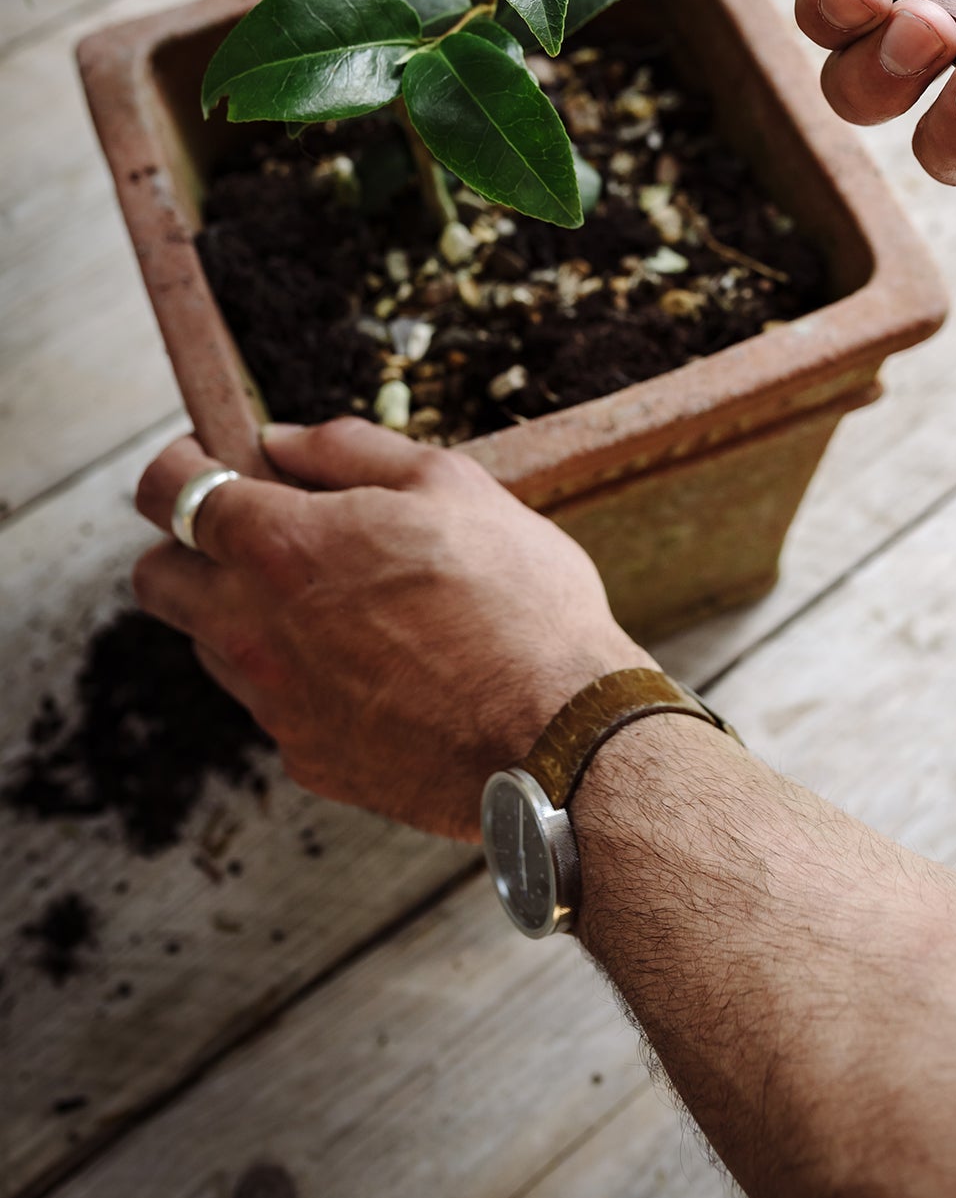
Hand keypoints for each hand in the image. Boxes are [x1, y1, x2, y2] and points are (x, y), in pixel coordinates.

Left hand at [133, 420, 643, 840]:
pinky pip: (273, 704)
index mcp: (281, 546)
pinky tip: (375, 665)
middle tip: (262, 533)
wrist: (555, 735)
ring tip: (336, 601)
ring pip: (211, 644)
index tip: (212, 458)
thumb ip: (350, 448)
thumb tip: (282, 440)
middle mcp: (253, 627)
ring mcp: (274, 702)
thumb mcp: (451, 483)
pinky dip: (301, 676)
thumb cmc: (517, 599)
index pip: (167, 489)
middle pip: (157, 577)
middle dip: (189, 545)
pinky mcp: (306, 757)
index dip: (182, 463)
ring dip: (245, 613)